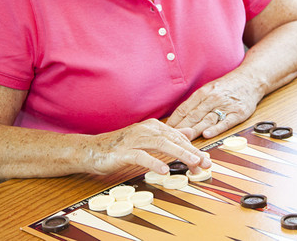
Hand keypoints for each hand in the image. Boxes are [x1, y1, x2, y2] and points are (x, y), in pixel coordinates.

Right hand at [88, 119, 210, 174]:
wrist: (91, 150)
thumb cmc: (120, 147)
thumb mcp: (146, 139)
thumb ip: (167, 136)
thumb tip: (188, 133)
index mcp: (153, 127)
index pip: (178, 137)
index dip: (193, 149)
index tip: (205, 161)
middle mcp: (146, 130)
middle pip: (173, 139)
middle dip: (191, 152)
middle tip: (205, 163)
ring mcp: (134, 139)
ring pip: (161, 144)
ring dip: (179, 154)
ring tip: (192, 163)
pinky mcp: (123, 151)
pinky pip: (141, 156)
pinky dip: (153, 162)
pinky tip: (164, 169)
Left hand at [166, 71, 260, 138]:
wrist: (251, 79)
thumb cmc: (228, 86)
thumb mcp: (209, 89)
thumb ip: (196, 103)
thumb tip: (179, 118)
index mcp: (203, 92)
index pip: (184, 109)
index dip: (173, 122)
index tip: (164, 132)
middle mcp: (212, 98)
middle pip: (193, 116)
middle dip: (180, 129)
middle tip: (170, 140)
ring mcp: (225, 105)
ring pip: (207, 120)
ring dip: (195, 131)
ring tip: (185, 141)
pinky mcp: (238, 112)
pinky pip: (225, 122)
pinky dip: (216, 128)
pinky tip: (208, 134)